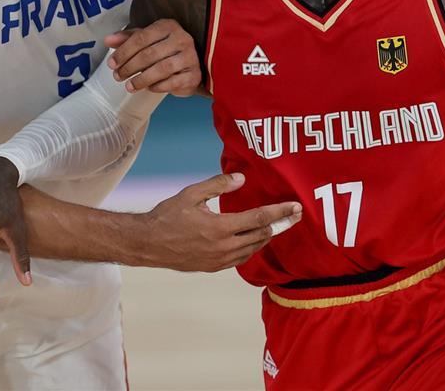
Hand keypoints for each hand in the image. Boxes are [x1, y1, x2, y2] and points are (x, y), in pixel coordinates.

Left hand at [104, 19, 200, 95]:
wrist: (192, 64)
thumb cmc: (166, 50)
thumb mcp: (147, 40)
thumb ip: (127, 39)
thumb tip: (107, 40)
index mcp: (168, 26)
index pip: (141, 37)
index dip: (123, 52)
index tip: (111, 63)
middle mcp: (182, 39)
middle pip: (149, 54)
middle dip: (129, 67)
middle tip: (117, 76)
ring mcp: (190, 57)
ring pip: (161, 69)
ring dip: (141, 79)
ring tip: (129, 86)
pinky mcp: (194, 75)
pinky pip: (172, 82)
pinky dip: (157, 86)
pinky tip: (148, 88)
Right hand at [132, 173, 301, 271]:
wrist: (148, 244)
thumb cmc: (168, 216)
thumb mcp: (191, 194)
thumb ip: (218, 185)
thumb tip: (242, 178)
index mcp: (220, 227)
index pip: (259, 218)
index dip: (280, 212)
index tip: (296, 207)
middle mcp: (224, 246)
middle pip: (262, 235)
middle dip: (280, 224)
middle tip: (295, 216)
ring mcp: (219, 260)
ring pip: (253, 248)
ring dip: (267, 236)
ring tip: (277, 226)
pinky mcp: (214, 267)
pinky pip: (241, 258)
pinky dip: (252, 247)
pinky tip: (254, 239)